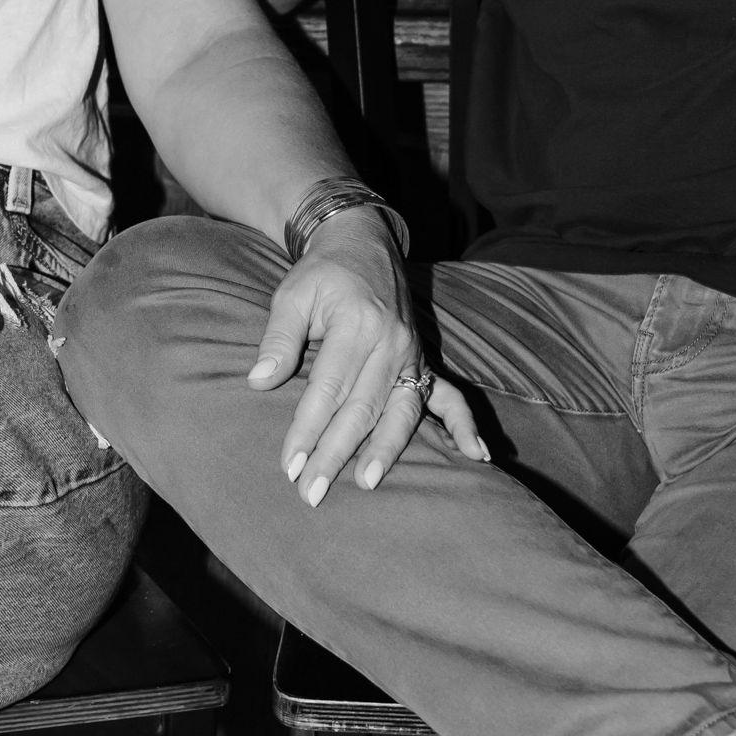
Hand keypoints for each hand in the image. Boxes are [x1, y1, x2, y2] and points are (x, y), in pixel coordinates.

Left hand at [246, 214, 489, 509]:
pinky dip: (464, 427)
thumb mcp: (292, 295)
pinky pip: (450, 397)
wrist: (363, 243)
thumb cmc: (321, 274)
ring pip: (400, 411)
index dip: (307, 430)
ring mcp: (412, 354)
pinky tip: (477, 457)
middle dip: (335, 454)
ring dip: (384, 451)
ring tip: (366, 484)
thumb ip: (279, 339)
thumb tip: (258, 382)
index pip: (328, 390)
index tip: (290, 465)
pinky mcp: (424, 361)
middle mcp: (390, 342)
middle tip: (312, 493)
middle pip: (361, 409)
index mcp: (356, 324)